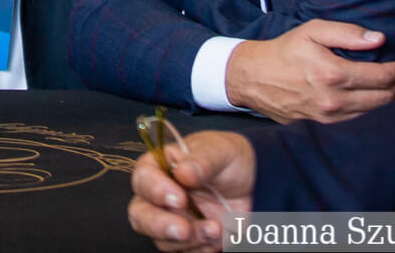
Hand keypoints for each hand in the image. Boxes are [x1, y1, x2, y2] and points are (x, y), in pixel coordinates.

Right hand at [129, 130, 254, 250]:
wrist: (254, 183)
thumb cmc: (229, 159)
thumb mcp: (220, 151)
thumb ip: (201, 160)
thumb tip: (183, 172)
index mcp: (160, 165)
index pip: (143, 178)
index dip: (155, 190)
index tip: (179, 198)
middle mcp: (158, 195)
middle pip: (140, 214)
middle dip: (160, 225)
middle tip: (184, 229)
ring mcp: (170, 219)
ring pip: (161, 238)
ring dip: (189, 239)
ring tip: (216, 228)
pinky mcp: (185, 239)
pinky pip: (182, 252)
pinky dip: (200, 248)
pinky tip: (219, 235)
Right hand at [225, 19, 394, 121]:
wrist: (253, 78)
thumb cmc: (284, 51)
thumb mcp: (312, 31)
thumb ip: (346, 33)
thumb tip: (379, 39)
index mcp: (333, 73)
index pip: (383, 76)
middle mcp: (333, 100)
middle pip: (385, 99)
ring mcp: (328, 118)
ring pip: (375, 114)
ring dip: (393, 101)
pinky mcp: (322, 127)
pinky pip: (358, 123)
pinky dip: (375, 113)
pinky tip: (378, 102)